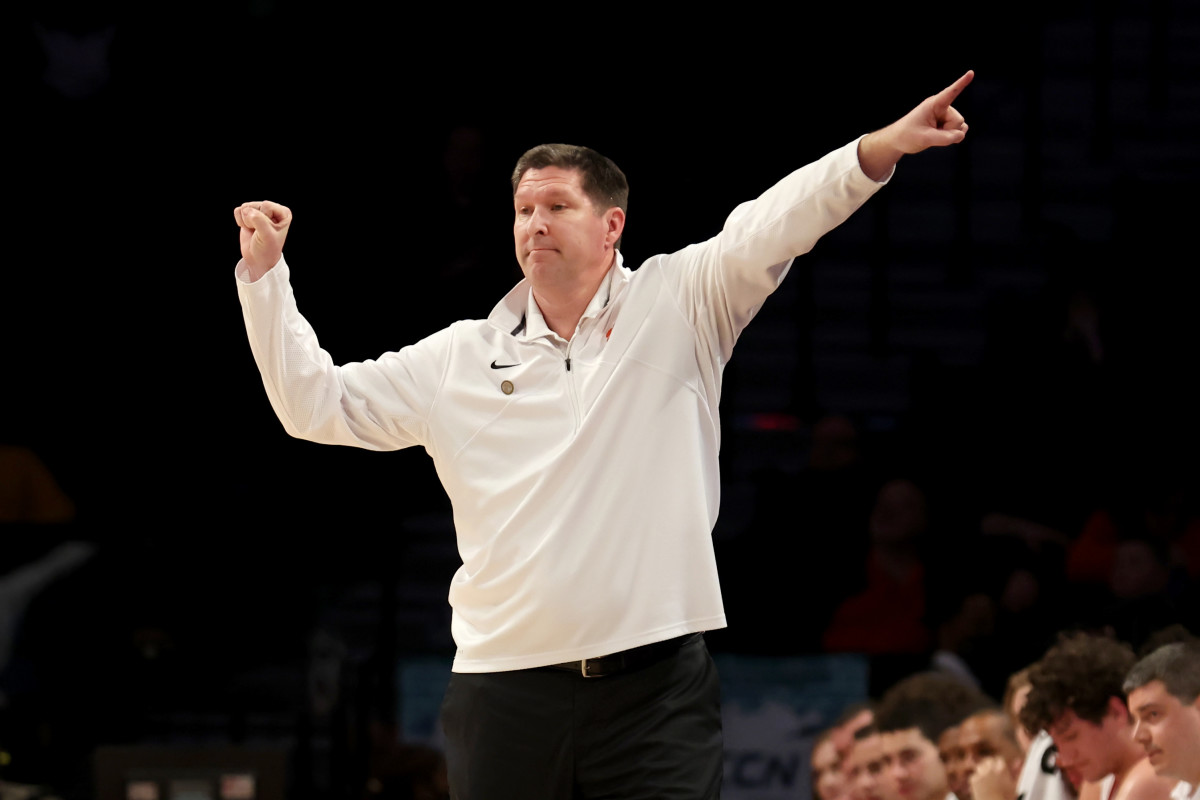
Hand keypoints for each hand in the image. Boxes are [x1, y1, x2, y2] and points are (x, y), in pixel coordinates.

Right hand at [234, 200, 291, 280]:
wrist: (258, 260)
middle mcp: (272, 210)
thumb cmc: (267, 249)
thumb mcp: (267, 236)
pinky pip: (238, 211)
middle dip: (253, 221)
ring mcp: (259, 211)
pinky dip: (240, 221)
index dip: (263, 220)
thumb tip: (246, 210)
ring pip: (245, 207)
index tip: (267, 231)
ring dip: (246, 222)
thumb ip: (259, 221)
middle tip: (259, 232)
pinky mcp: (248, 215)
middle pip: (254, 206)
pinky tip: (248, 229)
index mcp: (283, 213)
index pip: (266, 206)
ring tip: (254, 231)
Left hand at [858, 70, 973, 180]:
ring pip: (960, 126)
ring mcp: (946, 116)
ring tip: (933, 134)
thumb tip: (961, 135)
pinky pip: (960, 131)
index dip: (961, 83)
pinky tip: (942, 137)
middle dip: (948, 131)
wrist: (900, 140)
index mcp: (934, 104)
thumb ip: (945, 138)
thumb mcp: (925, 138)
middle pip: (958, 120)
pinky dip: (954, 137)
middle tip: (930, 133)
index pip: (950, 92)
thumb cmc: (908, 135)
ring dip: (949, 135)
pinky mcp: (947, 124)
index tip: (971, 72)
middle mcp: (942, 107)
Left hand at [969, 755, 1017, 799]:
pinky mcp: (973, 779)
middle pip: (988, 760)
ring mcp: (981, 773)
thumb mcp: (1013, 785)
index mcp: (1002, 769)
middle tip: (992, 775)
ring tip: (988, 782)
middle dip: (989, 765)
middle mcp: (990, 769)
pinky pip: (974, 776)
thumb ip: (1016, 772)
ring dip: (983, 771)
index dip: (998, 766)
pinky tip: (982, 788)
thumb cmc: (1006, 797)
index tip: (998, 771)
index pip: (998, 759)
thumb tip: (1019, 761)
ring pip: (980, 766)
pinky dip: (977, 780)